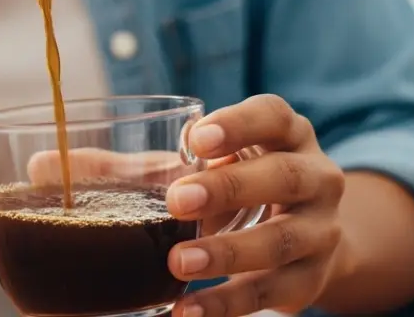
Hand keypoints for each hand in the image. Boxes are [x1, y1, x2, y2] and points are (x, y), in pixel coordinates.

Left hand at [166, 94, 346, 316]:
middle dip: (229, 188)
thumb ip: (180, 157)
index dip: (238, 125)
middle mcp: (317, 176)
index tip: (196, 140)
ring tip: (178, 263)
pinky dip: (226, 303)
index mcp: (290, 135)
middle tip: (177, 202)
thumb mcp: (228, 159)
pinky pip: (271, 293)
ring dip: (228, 253)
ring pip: (281, 240)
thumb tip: (91, 162)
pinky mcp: (312, 278)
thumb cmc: (249, 181)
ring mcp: (322, 229)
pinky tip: (187, 308)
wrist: (311, 237)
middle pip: (283, 175)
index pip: (273, 116)